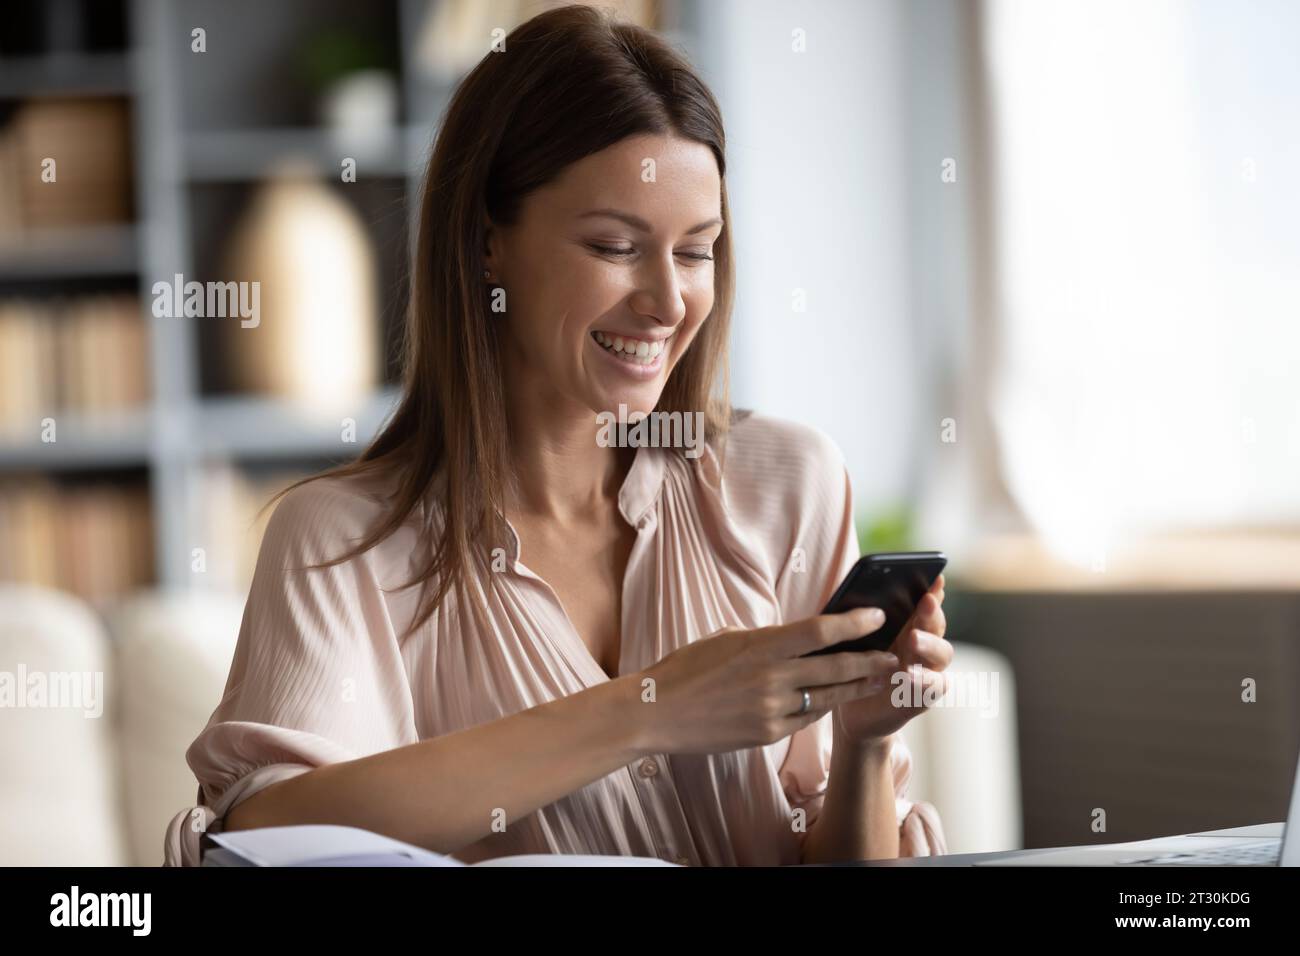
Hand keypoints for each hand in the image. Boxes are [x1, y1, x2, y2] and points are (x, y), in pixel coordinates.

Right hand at [634, 608, 900, 754]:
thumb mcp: (725, 640)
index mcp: (760, 646)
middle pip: (835, 667)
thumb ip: (763, 641)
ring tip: (878, 679)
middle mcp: (771, 677)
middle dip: (870, 661)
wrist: (657, 712)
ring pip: (827, 697)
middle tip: (895, 655)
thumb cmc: (686, 669)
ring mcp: (771, 709)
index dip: (853, 623)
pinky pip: (806, 719)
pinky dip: (821, 707)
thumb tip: (793, 639)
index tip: (877, 616)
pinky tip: (835, 699)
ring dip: (855, 687)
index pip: (819, 631)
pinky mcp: (767, 734)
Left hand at [832, 573, 951, 746]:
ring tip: (913, 638)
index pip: (926, 604)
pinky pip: (934, 686)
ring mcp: (928, 670)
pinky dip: (924, 679)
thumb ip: (862, 622)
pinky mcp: (924, 695)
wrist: (854, 711)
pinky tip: (909, 674)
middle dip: (932, 611)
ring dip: (929, 643)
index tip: (935, 578)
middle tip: (925, 602)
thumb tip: (857, 596)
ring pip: (942, 653)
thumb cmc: (855, 668)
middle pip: (936, 624)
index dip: (933, 591)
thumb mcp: (855, 641)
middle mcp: (924, 645)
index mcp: (909, 626)